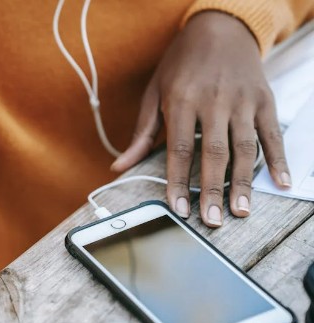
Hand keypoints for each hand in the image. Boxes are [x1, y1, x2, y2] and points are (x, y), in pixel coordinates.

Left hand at [112, 11, 290, 226]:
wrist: (219, 26)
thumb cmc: (181, 64)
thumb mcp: (154, 93)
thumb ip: (141, 134)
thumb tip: (118, 166)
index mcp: (182, 101)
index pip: (179, 151)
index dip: (177, 183)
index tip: (178, 209)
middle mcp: (213, 102)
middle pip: (213, 153)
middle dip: (212, 190)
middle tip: (212, 220)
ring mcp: (242, 101)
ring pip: (244, 147)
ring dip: (244, 182)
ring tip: (241, 211)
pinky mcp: (264, 99)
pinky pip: (272, 133)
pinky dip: (278, 159)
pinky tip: (279, 182)